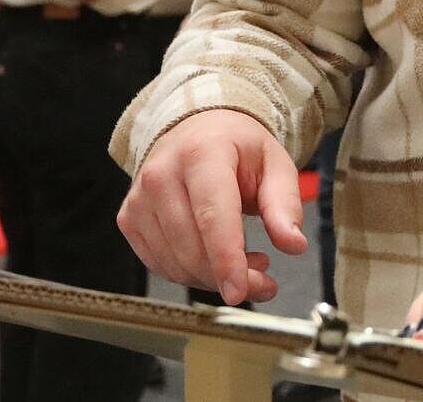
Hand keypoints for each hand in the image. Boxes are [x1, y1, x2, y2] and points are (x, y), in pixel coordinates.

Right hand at [117, 109, 306, 304]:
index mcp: (202, 154)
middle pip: (191, 247)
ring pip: (174, 263)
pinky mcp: (128, 219)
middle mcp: (161, 175)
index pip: (212, 216)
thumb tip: (294, 244)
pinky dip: (191, 273)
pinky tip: (215, 259)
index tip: (240, 291)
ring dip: (213, 277)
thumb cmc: (237, 147)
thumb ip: (284, 204)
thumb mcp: (275, 163)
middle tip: (264, 281)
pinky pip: (159, 265)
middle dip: (229, 276)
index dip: (226, 259)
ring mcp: (139, 199)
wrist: (197, 130)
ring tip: (246, 261)